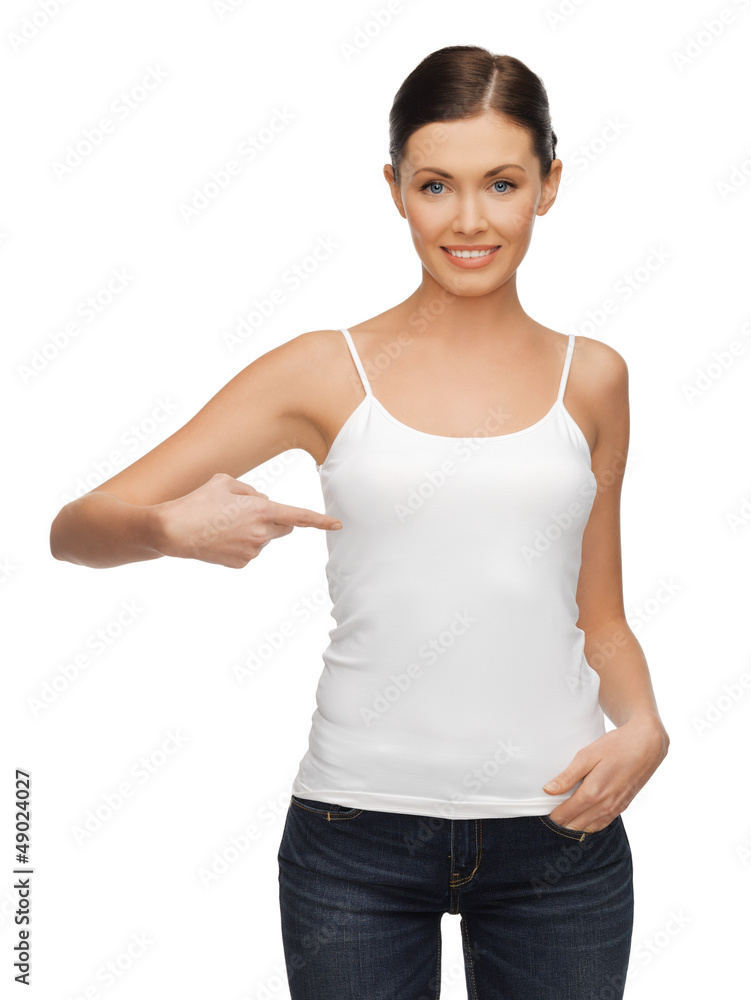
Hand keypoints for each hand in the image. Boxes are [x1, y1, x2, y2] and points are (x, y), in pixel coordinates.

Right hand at [153, 472, 341, 567]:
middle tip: (250, 511)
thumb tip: (262, 503)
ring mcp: (252, 551)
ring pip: (264, 538)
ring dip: (254, 531)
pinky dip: (241, 543)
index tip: (337, 524)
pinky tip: (220, 537)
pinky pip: (250, 550)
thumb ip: (251, 491)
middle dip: (277, 520)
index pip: (300, 516)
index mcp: (262, 511)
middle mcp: (261, 534)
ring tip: (224, 524)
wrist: (173, 531)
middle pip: (284, 527)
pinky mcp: (241, 564)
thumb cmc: (198, 501)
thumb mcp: (225, 482)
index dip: (321, 521)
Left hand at [541, 716, 668, 832]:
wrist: (646, 746)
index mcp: (593, 792)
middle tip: (549, 816)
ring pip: (590, 828)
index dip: (553, 816)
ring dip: (575, 827)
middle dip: (562, 823)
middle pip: (576, 825)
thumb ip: (567, 776)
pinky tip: (582, 820)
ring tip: (563, 820)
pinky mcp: (623, 807)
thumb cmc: (615, 747)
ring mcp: (616, 808)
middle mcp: (605, 805)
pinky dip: (590, 825)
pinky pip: (603, 824)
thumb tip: (548, 790)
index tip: (542, 812)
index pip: (566, 814)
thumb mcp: (587, 756)